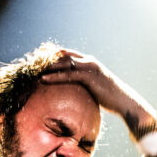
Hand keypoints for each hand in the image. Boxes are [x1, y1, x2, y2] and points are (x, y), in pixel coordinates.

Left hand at [41, 49, 156, 137]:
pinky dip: (55, 76)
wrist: (123, 101)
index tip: (40, 58)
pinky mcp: (89, 76)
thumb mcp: (95, 88)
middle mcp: (89, 61)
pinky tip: (44, 79)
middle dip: (48, 57)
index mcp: (89, 62)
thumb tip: (76, 91)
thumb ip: (85, 85)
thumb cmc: (110, 97)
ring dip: (48, 66)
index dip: (54, 56)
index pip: (68, 55)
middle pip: (64, 55)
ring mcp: (90, 67)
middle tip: (32, 61)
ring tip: (34, 69)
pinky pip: (68, 75)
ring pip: (64, 63)